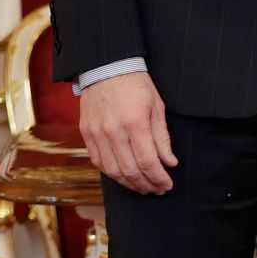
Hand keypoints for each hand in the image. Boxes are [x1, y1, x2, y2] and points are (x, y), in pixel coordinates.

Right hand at [80, 72, 176, 195]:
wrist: (107, 67)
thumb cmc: (136, 85)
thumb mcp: (156, 106)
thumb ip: (162, 137)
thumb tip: (170, 163)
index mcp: (135, 122)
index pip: (148, 161)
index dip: (159, 178)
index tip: (167, 185)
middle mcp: (114, 131)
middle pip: (130, 170)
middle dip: (146, 184)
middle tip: (157, 190)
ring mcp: (97, 134)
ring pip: (113, 171)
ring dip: (129, 184)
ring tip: (143, 187)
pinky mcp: (86, 134)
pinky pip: (98, 162)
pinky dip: (112, 174)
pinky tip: (124, 177)